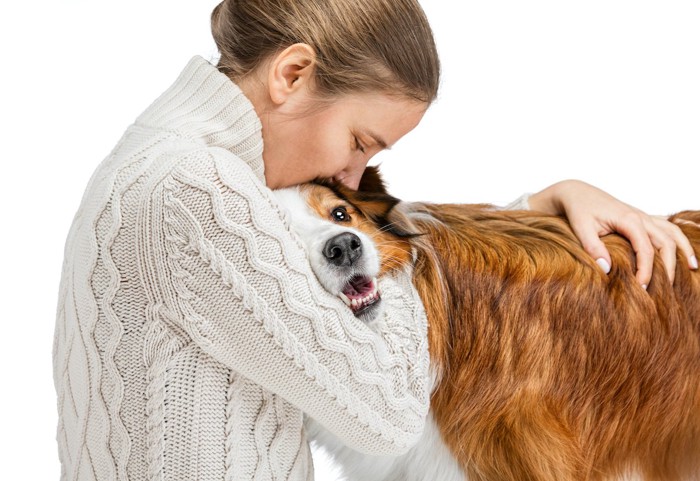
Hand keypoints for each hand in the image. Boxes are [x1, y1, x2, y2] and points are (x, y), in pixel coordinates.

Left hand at [528, 179, 697, 287]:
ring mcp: (643, 216)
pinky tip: (683, 251)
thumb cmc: (579, 209)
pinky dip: (678, 238)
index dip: (647, 271)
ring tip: (693, 268)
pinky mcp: (641, 218)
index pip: (646, 250)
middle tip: (665, 289)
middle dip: (669, 266)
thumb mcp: (581, 228)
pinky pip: (667, 227)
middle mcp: (641, 217)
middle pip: (666, 242)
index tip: (641, 288)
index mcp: (629, 220)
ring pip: (672, 233)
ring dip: (683, 250)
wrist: (577, 193)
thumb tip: (606, 269)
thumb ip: (593, 247)